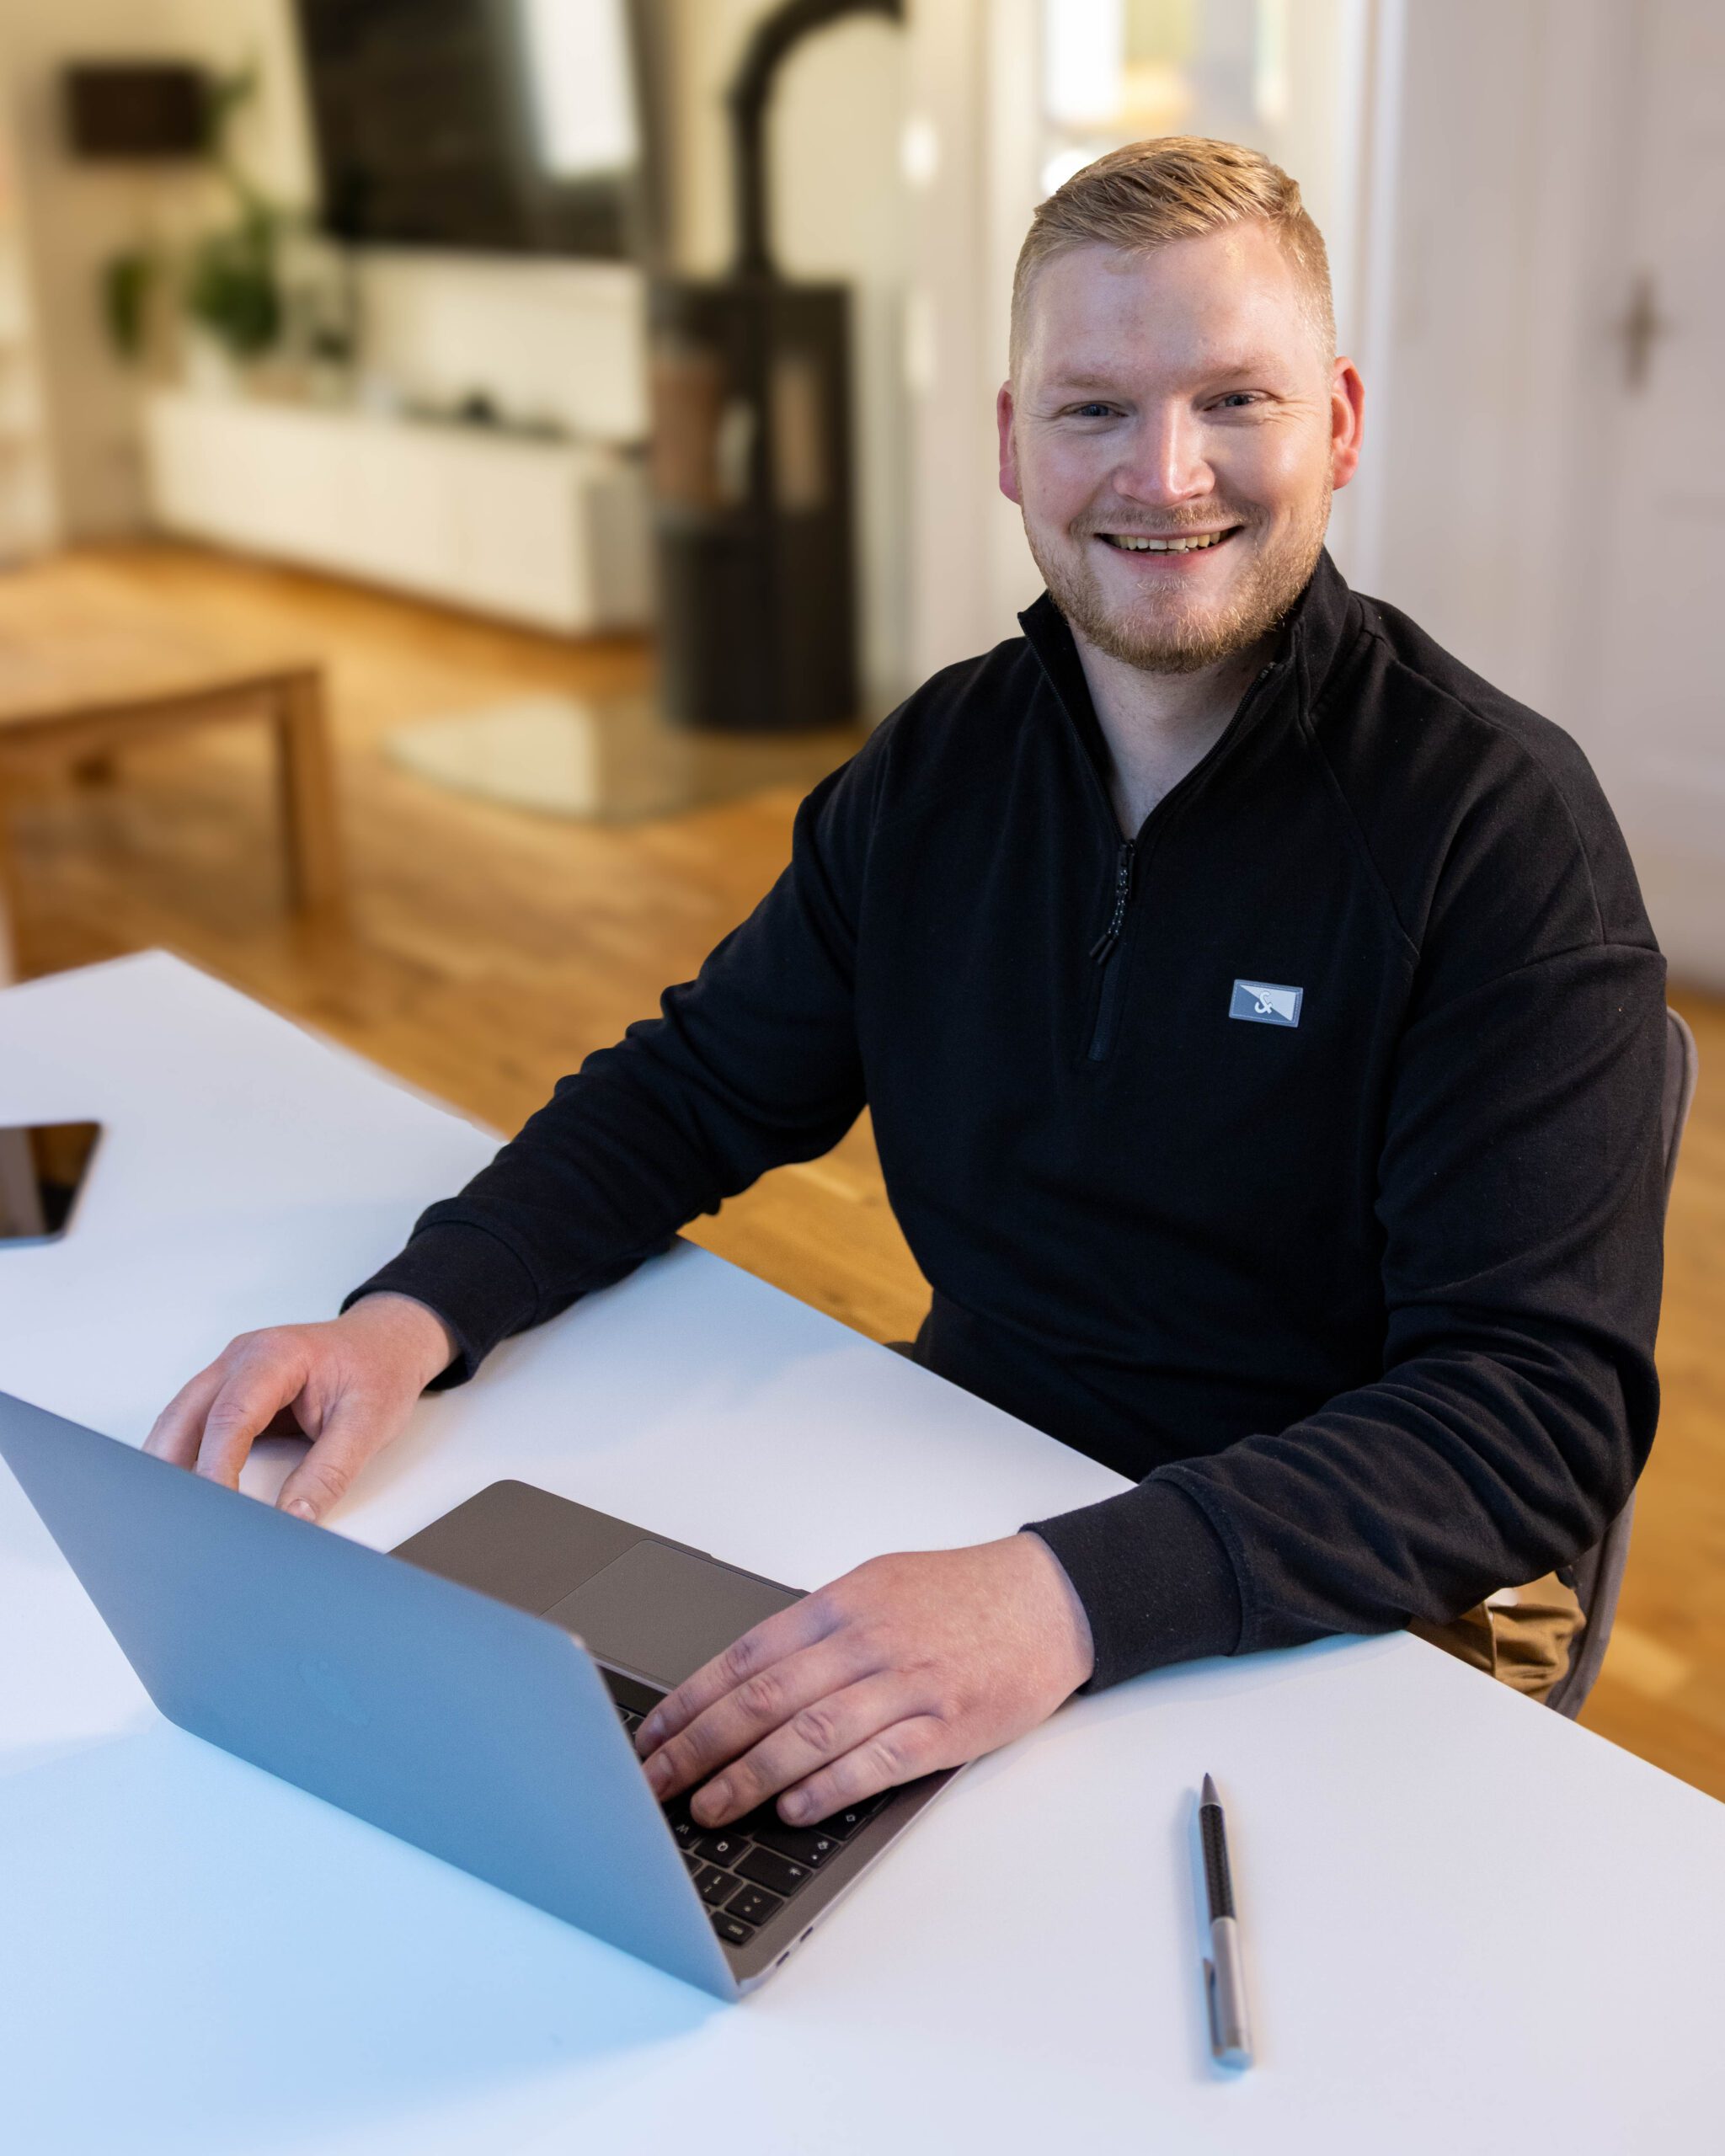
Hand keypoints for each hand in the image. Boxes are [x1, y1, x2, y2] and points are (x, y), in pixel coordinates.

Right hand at [143, 1293, 456, 1520]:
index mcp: (276, 1356)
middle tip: (176, 1522)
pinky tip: (188, 1493)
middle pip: (184, 1417)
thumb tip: (293, 1518)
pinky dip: (185, 1458)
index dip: (217, 1468)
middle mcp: (242, 1357)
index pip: (231, 1417)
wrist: (389, 1343)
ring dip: (170, 1465)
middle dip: (172, 1469)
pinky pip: (192, 1425)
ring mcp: (230, 1372)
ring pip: (178, 1420)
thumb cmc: (380, 1372)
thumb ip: (330, 1472)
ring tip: (174, 1516)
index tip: (218, 1511)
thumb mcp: (370, 1423)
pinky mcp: (229, 1391)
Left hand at [634, 1533, 1094, 1827]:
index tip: (651, 1737)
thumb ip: (817, 1632)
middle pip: (765, 1697)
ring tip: (710, 1808)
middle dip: (700, 1745)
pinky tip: (792, 1808)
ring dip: (751, 1775)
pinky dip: (829, 1787)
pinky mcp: (948, 1725)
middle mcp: (868, 1640)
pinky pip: (879, 1760)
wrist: (1051, 1599)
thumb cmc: (960, 1597)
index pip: (747, 1655)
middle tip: (655, 1784)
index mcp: (842, 1603)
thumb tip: (746, 1682)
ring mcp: (909, 1683)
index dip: (691, 1701)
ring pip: (812, 1732)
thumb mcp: (878, 1588)